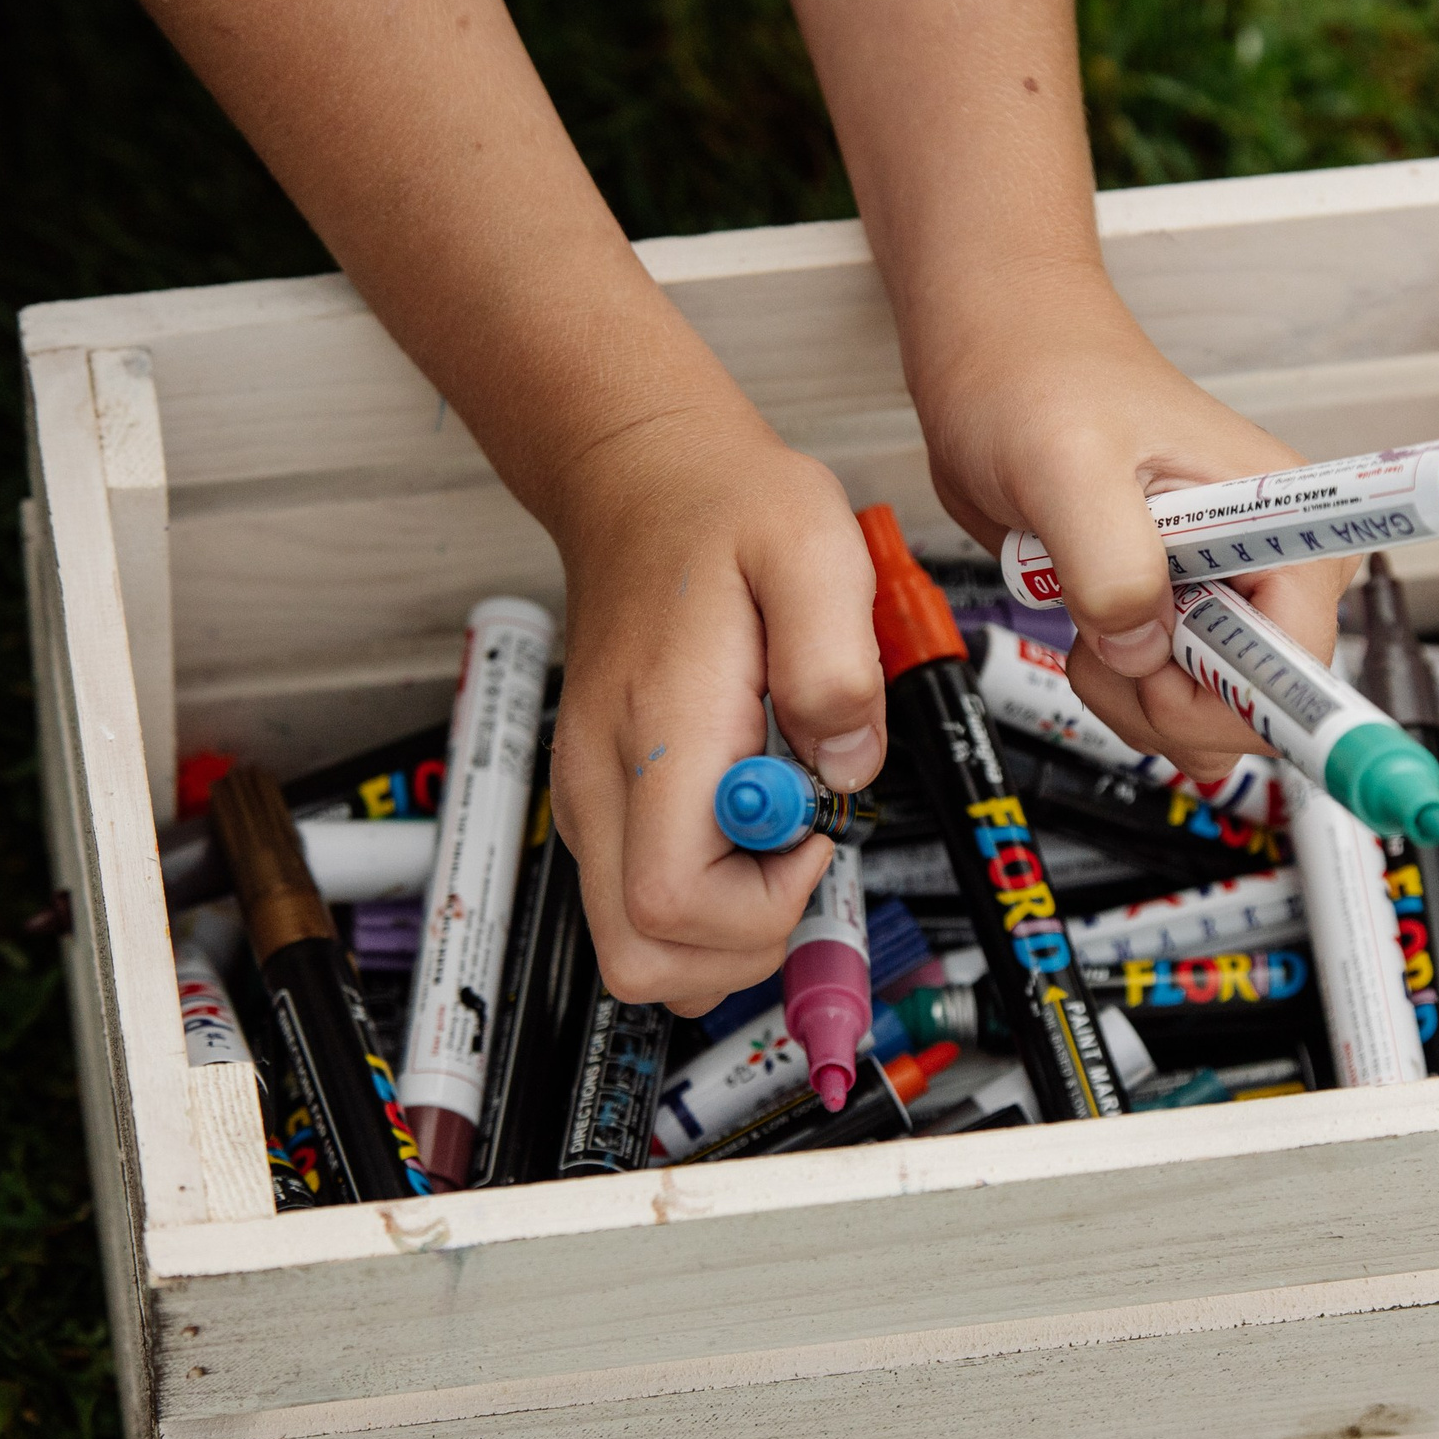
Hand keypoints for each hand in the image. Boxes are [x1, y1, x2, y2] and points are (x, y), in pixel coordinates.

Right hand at [545, 405, 884, 1012]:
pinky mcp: (606, 803)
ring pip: (639, 951)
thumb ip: (838, 665)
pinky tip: (750, 823)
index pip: (671, 905)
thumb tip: (845, 769)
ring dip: (728, 930)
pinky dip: (709, 902)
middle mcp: (602, 783)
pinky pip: (647, 906)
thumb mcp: (814, 549)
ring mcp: (594, 800)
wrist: (647, 480)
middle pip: (642, 959)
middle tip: (797, 846)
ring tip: (777, 829)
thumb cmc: (724, 510)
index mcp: (657, 736)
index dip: (759, 906)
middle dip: (744, 941)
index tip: (810, 831)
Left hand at [912, 274, 1358, 780]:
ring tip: (1084, 621)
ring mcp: (1223, 592)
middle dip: (1168, 703)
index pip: (1299, 660)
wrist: (999, 361)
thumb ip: (1110, 562)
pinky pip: (1172, 700)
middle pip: (1259, 704)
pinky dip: (1121, 691)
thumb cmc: (1039, 380)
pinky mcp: (1177, 612)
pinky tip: (1088, 630)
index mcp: (1283, 521)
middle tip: (1101, 642)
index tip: (1161, 685)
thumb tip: (1141, 648)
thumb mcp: (1065, 464)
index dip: (1232, 698)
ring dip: (1134, 699)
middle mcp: (1269, 562)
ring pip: (1211, 715)